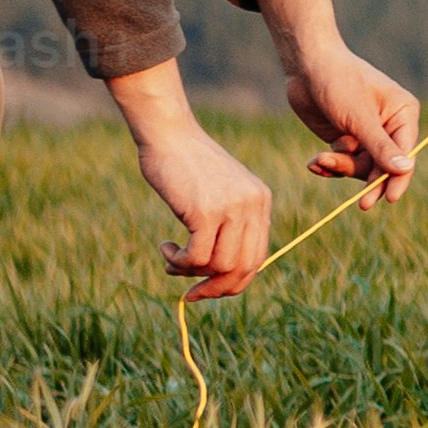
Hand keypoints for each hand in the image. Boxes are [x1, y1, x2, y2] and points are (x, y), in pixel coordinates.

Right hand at [134, 112, 277, 298]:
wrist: (168, 134)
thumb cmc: (186, 166)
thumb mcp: (219, 192)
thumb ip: (229, 223)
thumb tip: (223, 272)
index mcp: (261, 201)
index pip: (258, 256)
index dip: (234, 281)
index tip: (208, 289)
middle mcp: (253, 205)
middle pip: (243, 267)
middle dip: (216, 288)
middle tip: (191, 293)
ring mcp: (231, 208)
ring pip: (221, 266)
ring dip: (191, 273)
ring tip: (172, 263)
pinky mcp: (205, 211)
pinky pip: (197, 257)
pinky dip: (179, 262)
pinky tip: (166, 248)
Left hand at [264, 0, 420, 210]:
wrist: (304, 66)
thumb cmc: (338, 82)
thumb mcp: (359, 117)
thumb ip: (380, 146)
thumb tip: (405, 170)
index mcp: (402, 113)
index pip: (405, 152)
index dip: (398, 177)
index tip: (389, 199)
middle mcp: (388, 125)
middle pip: (383, 165)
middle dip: (367, 179)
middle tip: (361, 204)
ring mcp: (365, 133)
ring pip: (360, 166)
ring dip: (340, 167)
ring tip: (320, 159)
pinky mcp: (344, 138)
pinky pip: (341, 162)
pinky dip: (328, 165)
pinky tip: (314, 162)